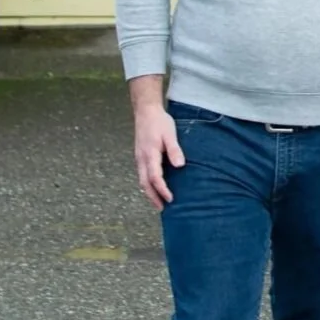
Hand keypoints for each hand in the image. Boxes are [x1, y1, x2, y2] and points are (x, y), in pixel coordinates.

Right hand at [132, 92, 182, 208]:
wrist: (145, 111)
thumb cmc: (159, 122)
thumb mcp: (170, 134)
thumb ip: (174, 150)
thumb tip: (180, 166)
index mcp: (150, 155)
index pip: (155, 178)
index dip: (162, 190)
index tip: (170, 199)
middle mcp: (141, 159)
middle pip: (145, 183)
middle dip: (153, 197)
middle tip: (161, 208)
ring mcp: (139, 158)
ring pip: (141, 180)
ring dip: (149, 192)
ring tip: (157, 202)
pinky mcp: (140, 156)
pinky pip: (141, 174)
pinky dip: (147, 184)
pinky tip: (153, 186)